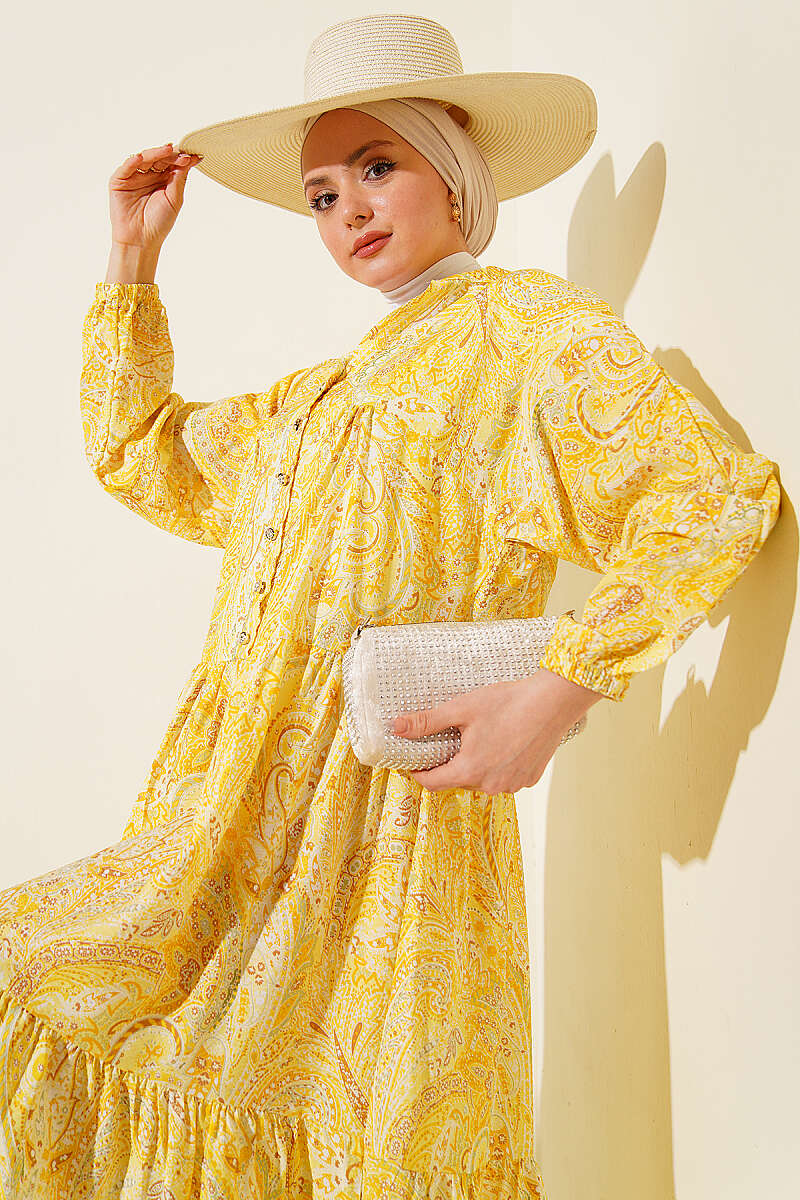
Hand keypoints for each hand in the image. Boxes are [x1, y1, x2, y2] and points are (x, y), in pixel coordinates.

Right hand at [108, 143, 202, 252]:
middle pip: (159, 158)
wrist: (141, 240)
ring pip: (144, 159)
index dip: (181, 158)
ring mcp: (133, 176)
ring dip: (155, 153)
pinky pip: (126, 168)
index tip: (194, 156)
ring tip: (167, 150)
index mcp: (162, 179)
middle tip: (182, 153)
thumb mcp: (174, 198)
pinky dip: (132, 161)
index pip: (171, 163)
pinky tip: (140, 158)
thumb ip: (180, 178)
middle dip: (170, 155)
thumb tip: (192, 158)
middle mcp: (148, 175)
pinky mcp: (119, 181)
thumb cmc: (159, 222)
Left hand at [390, 668, 604, 792]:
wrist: (553, 701)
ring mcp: (513, 785)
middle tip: (448, 740)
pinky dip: (497, 765)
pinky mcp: (529, 778)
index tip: (413, 761)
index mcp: (471, 771)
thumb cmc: (508, 702)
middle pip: (458, 781)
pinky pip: (503, 777)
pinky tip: (501, 743)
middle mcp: (491, 785)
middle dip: (449, 764)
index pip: (432, 783)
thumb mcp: (462, 709)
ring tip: (477, 739)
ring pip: (482, 780)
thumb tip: (397, 727)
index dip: (419, 772)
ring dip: (475, 766)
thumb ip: (427, 722)